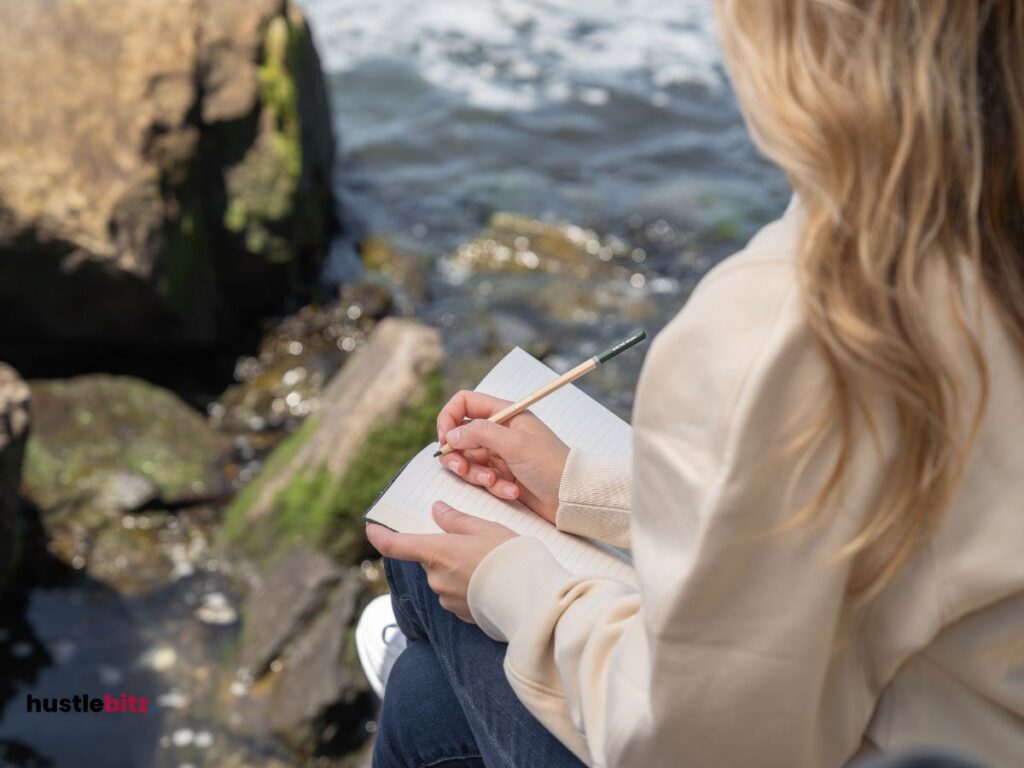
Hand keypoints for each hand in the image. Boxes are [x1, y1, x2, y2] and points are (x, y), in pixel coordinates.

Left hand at [365, 501, 515, 621]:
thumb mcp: (486, 528)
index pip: (394, 545)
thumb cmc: (510, 557)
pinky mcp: (461, 614)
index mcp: (437, 552)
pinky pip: (456, 594)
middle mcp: (436, 578)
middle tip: (471, 541)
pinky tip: (490, 581)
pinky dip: (468, 585)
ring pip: (443, 577)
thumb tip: (437, 511)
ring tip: (488, 562)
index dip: (379, 535)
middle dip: (442, 549)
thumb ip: (457, 520)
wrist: (531, 599)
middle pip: (428, 559)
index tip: (372, 527)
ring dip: (457, 568)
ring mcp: (447, 599)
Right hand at [436, 390, 569, 523]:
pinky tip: (511, 490)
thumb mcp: (514, 443)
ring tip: (494, 481)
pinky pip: (482, 478)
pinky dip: (493, 486)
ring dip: (476, 474)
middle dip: (458, 454)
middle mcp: (499, 431)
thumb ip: (479, 433)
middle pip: (460, 436)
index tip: (445, 439)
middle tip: (462, 468)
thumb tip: (450, 435)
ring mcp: (499, 454)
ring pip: (468, 460)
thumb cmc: (550, 464)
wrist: (571, 496)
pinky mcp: (502, 475)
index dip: (449, 418)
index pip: (464, 403)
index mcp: (505, 413)